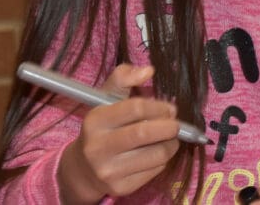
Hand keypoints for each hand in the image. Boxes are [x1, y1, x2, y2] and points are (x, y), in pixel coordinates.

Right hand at [58, 64, 181, 203]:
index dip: (159, 106)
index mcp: (95, 121)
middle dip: (170, 126)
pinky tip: (157, 153)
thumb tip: (149, 70)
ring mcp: (109, 170)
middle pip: (146, 133)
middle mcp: (98, 147)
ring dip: (171, 144)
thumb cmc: (101, 128)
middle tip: (175, 124)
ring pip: (156, 154)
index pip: (135, 108)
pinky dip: (163, 160)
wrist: (83, 170)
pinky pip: (155, 171)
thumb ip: (123, 78)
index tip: (170, 108)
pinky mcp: (121, 188)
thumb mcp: (105, 99)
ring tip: (170, 137)